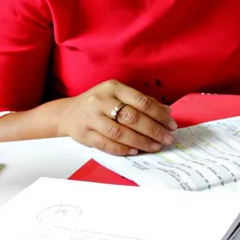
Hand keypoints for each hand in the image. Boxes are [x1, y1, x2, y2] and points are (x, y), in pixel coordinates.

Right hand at [57, 80, 177, 155]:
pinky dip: (123, 149)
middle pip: (132, 118)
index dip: (160, 114)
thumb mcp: (119, 95)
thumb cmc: (100, 103)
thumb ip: (142, 102)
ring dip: (141, 142)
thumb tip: (167, 112)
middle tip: (167, 139)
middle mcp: (100, 101)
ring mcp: (91, 118)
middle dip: (154, 130)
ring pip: (120, 133)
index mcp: (113, 87)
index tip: (172, 125)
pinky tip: (135, 151)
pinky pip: (106, 144)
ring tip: (155, 146)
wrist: (68, 113)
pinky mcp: (84, 134)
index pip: (141, 102)